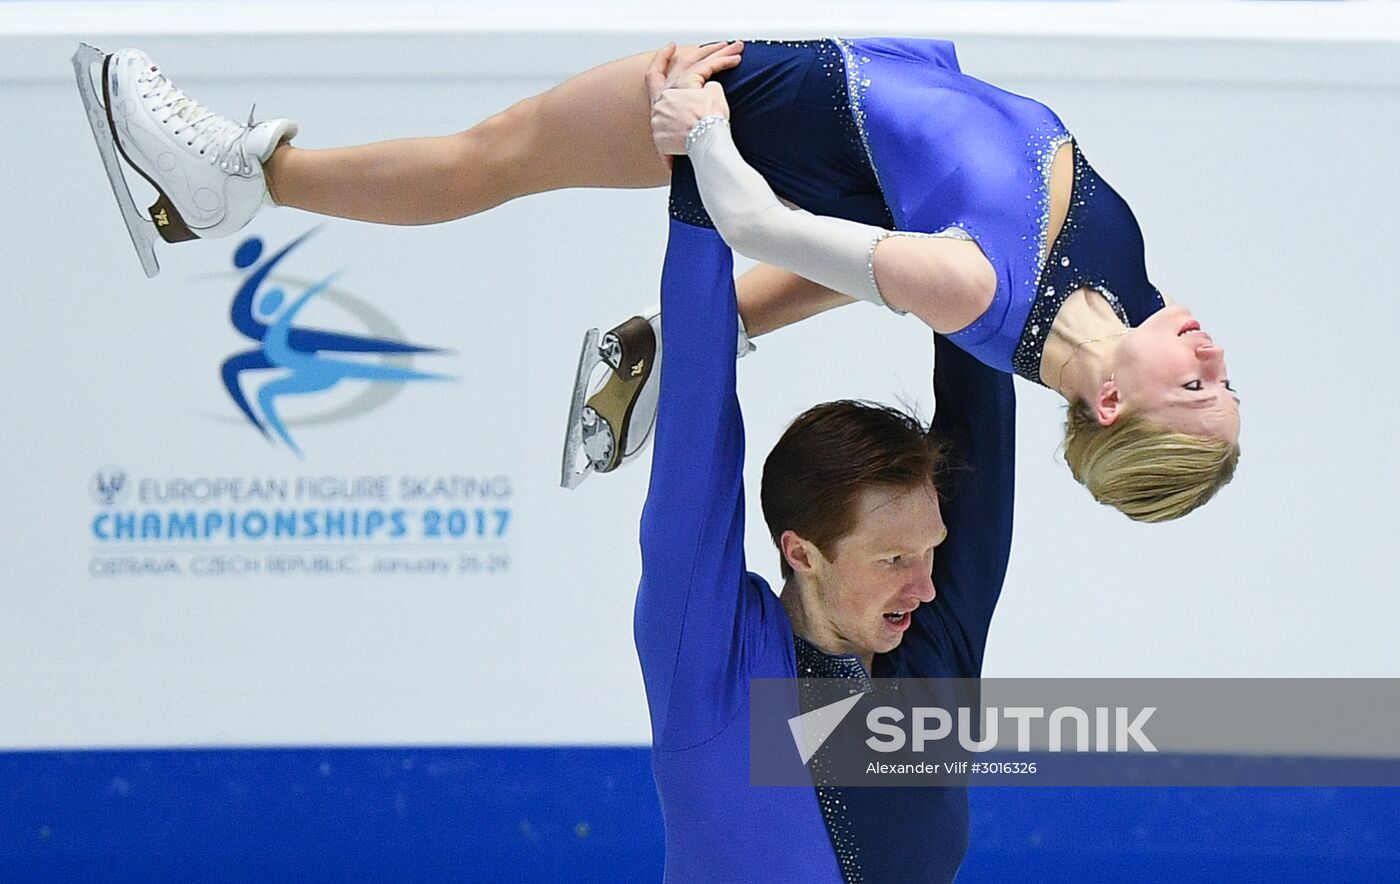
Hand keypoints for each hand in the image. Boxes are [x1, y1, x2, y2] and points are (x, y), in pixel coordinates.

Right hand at [645, 42, 742, 168]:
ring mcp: (676, 90)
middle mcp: (664, 97)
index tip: (669, 50)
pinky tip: (736, 56)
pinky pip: (707, 66)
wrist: (701, 149)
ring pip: (695, 62)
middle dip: (697, 54)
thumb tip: (685, 142)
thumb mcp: (678, 148)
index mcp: (659, 110)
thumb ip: (681, 137)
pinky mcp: (692, 86)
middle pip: (680, 66)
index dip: (661, 62)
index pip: (654, 79)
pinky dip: (722, 60)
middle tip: (712, 43)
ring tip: (732, 47)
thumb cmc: (696, 151)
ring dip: (715, 53)